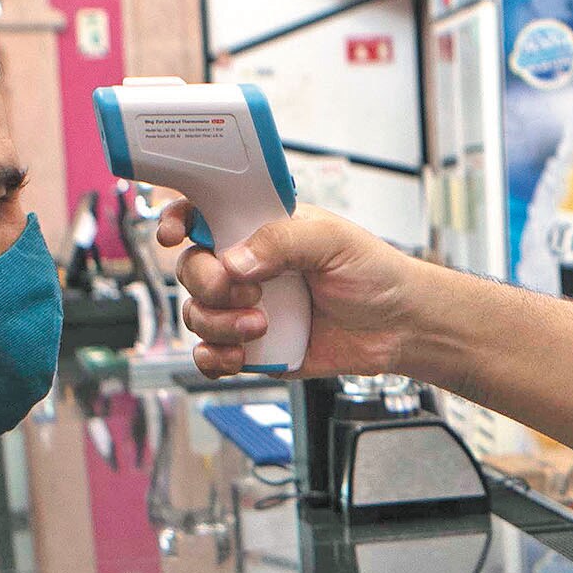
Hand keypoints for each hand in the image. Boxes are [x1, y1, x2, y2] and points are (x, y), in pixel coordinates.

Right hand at [160, 200, 421, 379]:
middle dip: (208, 284)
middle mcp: (246, 266)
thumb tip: (235, 261)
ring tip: (262, 326)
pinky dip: (213, 358)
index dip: (178, 220)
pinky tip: (237, 356)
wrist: (398, 328)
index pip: (203, 213)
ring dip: (219, 324)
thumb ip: (283, 242)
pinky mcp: (250, 347)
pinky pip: (209, 354)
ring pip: (196, 314)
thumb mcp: (333, 242)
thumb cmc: (373, 273)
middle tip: (248, 293)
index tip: (175, 235)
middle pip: (191, 269)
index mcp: (260, 228)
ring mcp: (244, 307)